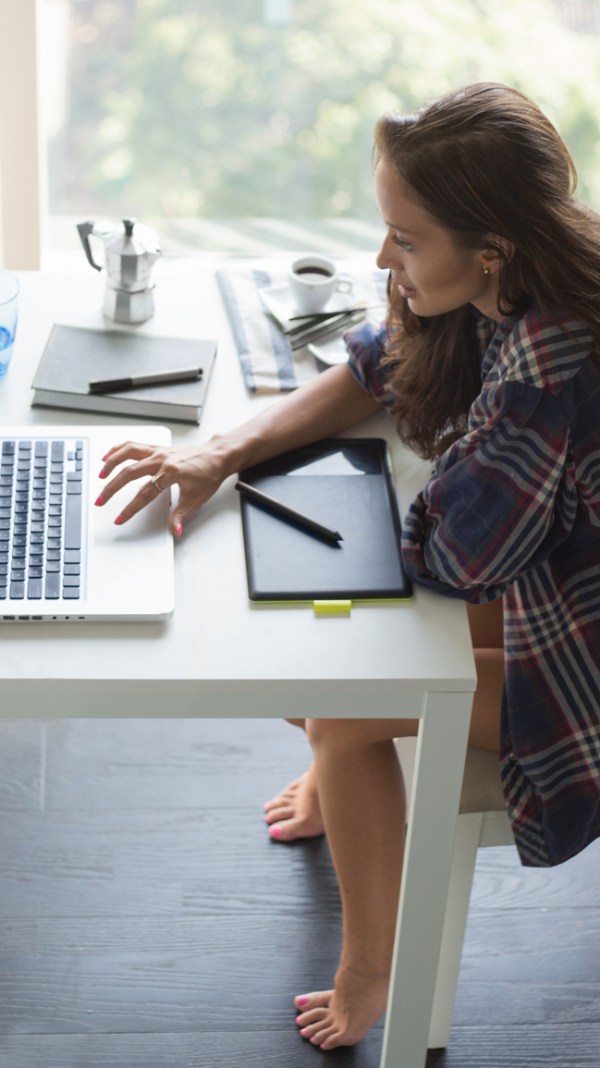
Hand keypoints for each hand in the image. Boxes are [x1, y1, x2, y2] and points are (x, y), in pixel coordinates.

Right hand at [94, 438, 228, 535]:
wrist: (217, 456)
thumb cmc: (209, 474)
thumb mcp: (197, 499)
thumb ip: (181, 515)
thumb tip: (174, 530)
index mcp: (172, 472)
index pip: (144, 494)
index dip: (130, 508)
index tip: (119, 518)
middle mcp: (162, 459)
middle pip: (129, 472)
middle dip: (111, 488)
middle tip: (100, 501)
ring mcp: (158, 450)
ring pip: (127, 452)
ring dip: (111, 463)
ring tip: (100, 476)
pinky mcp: (157, 447)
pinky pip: (133, 445)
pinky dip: (118, 449)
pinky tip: (108, 456)